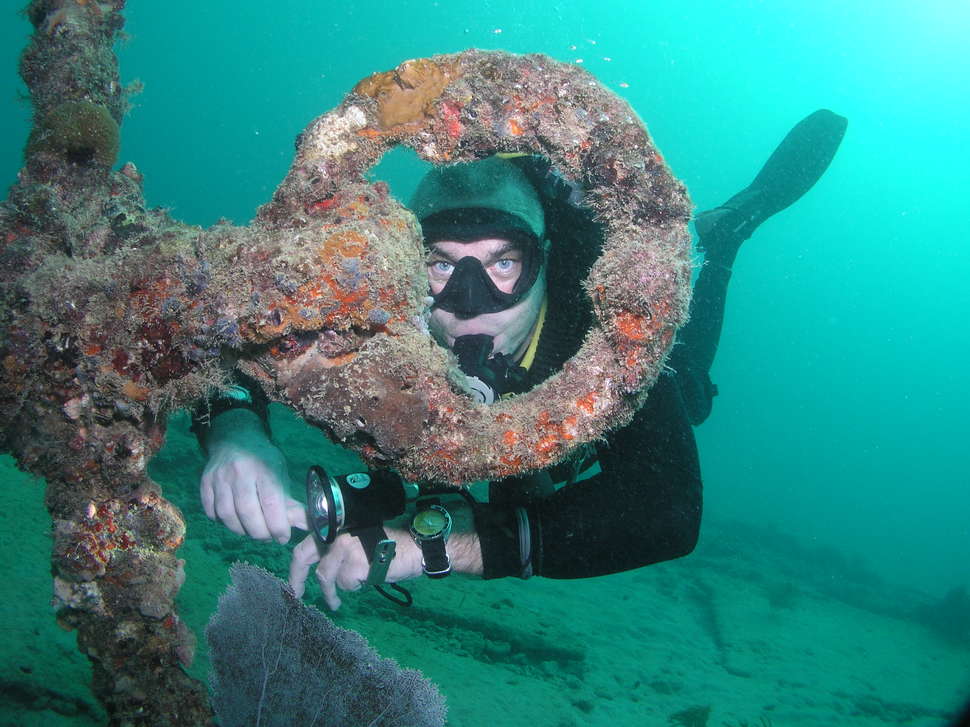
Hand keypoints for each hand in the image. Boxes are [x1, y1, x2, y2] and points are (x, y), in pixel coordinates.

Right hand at [200, 438, 307, 542]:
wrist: (235, 439)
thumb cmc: (264, 460)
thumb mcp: (280, 474)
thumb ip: (290, 501)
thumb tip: (306, 524)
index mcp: (263, 468)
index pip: (270, 503)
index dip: (277, 526)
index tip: (283, 538)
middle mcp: (239, 472)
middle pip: (247, 512)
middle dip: (260, 533)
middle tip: (269, 538)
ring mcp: (219, 478)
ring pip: (227, 515)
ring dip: (242, 531)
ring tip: (254, 532)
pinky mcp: (205, 484)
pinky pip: (212, 512)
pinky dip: (224, 523)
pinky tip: (236, 522)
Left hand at [288, 529, 422, 610]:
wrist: (414, 547)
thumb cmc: (388, 545)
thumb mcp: (356, 540)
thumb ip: (335, 547)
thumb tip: (315, 563)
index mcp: (336, 525)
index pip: (304, 528)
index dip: (292, 546)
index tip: (287, 561)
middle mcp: (337, 533)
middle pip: (302, 554)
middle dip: (295, 577)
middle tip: (295, 593)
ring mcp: (344, 548)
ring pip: (325, 577)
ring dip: (331, 593)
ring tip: (335, 603)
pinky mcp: (354, 564)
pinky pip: (345, 585)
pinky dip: (354, 587)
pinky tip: (366, 580)